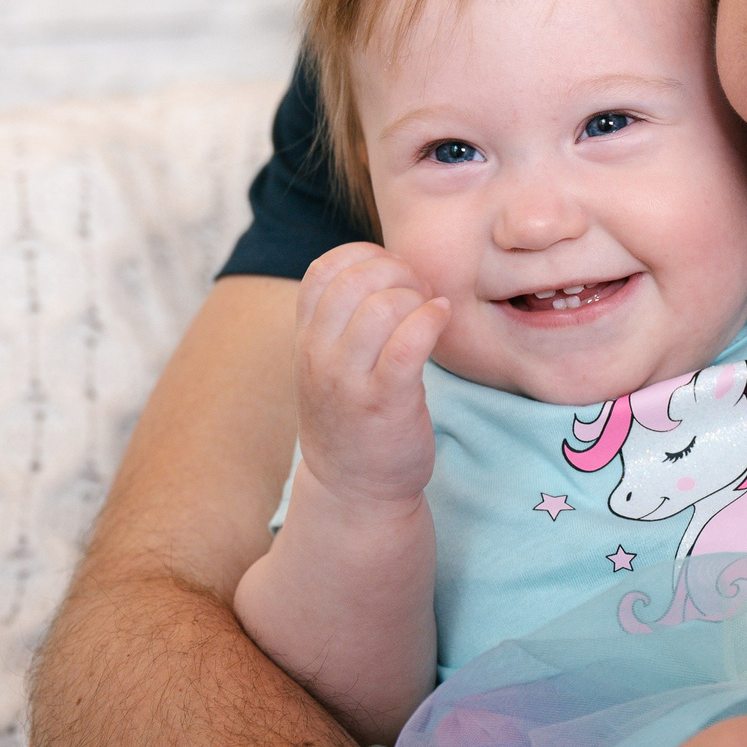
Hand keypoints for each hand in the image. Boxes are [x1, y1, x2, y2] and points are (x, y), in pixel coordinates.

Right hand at [294, 241, 449, 504]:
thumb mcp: (328, 363)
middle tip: (419, 291)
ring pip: (382, 307)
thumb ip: (342, 318)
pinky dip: (431, 320)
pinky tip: (440, 320)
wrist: (353, 489)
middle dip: (397, 271)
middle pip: (354, 279)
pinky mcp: (386, 402)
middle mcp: (319, 356)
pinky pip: (409, 342)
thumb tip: (386, 264)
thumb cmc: (352, 417)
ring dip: (417, 297)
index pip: (323, 269)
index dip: (364, 256)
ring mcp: (349, 381)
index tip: (392, 273)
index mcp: (305, 339)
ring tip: (429, 311)